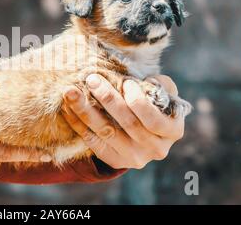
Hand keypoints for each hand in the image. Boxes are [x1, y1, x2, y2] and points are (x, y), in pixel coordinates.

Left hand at [62, 75, 184, 169]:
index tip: (125, 81)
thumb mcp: (163, 93)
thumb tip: (146, 80)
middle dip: (107, 98)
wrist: (145, 131)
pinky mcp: (115, 161)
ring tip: (71, 92)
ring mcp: (135, 158)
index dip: (137, 98)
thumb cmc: (154, 103)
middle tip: (91, 79)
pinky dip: (78, 124)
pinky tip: (68, 108)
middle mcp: (156, 149)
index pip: (151, 117)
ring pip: (106, 132)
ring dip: (86, 110)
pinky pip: (93, 142)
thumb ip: (159, 85)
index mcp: (172, 131)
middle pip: (127, 123)